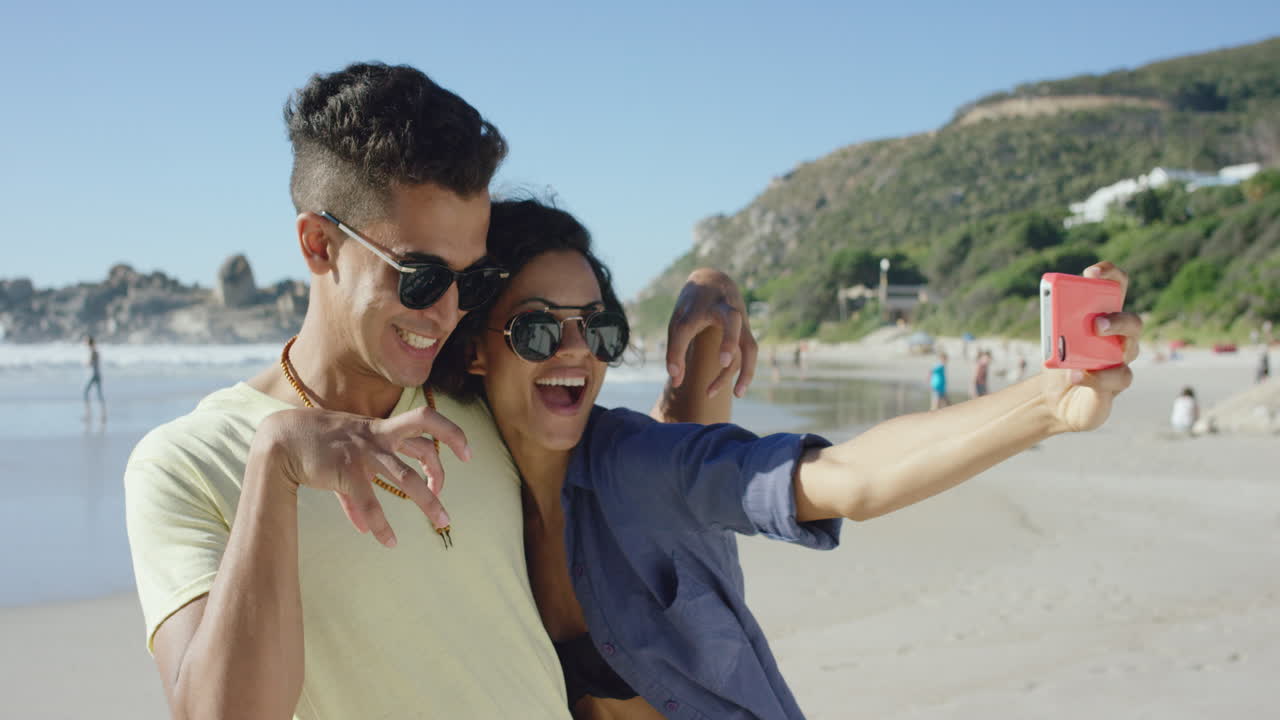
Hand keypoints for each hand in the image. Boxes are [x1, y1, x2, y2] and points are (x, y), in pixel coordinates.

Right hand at [255, 406, 469, 546]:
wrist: (283, 437)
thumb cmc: (317, 445)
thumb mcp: (346, 458)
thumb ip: (358, 491)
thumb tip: (364, 526)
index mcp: (383, 428)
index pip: (427, 422)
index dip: (451, 435)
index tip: (466, 454)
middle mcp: (379, 437)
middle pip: (425, 450)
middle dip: (443, 477)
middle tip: (451, 503)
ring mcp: (365, 452)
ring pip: (406, 477)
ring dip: (427, 502)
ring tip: (442, 522)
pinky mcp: (347, 469)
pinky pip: (370, 501)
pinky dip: (381, 523)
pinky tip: (388, 541)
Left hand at [665, 268, 758, 397]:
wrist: (715, 279)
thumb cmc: (691, 306)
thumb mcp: (678, 321)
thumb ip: (675, 350)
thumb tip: (676, 382)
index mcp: (696, 305)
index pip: (684, 328)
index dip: (677, 352)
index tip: (673, 374)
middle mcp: (721, 309)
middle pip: (731, 320)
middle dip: (729, 340)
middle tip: (723, 361)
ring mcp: (739, 319)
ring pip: (748, 343)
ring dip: (745, 369)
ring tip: (736, 394)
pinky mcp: (746, 330)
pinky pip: (750, 352)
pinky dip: (747, 372)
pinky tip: (738, 391)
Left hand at [1039, 262, 1141, 432]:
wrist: (1053, 400)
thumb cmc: (1059, 363)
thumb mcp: (1055, 342)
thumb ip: (1060, 328)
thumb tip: (1061, 320)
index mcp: (1105, 319)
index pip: (1117, 288)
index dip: (1110, 275)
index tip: (1092, 272)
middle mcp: (1120, 339)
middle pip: (1132, 321)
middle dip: (1117, 318)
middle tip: (1097, 323)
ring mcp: (1120, 363)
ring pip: (1131, 350)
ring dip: (1112, 343)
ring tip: (1092, 341)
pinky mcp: (1114, 387)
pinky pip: (1116, 379)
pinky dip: (1094, 377)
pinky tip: (1075, 376)